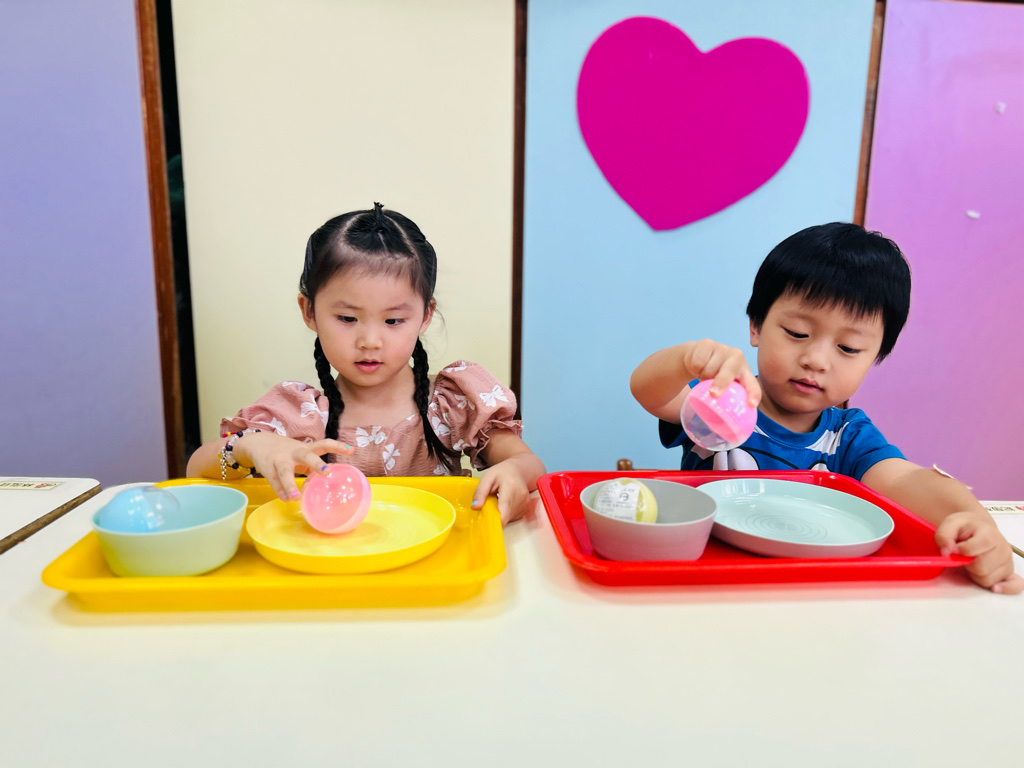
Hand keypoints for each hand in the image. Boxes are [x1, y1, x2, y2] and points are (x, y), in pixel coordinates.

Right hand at [234, 432, 352, 501]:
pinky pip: (274, 481)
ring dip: (290, 484)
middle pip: (306, 456)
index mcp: (305, 449)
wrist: (258, 443)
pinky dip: (280, 491)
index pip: (324, 444)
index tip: (352, 450)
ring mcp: (279, 460)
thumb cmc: (286, 452)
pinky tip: (286, 499)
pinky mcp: (267, 469)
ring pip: (285, 471)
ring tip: (296, 497)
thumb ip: (311, 469)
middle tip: (327, 472)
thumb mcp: (300, 455)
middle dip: (316, 463)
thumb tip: (324, 486)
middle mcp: (294, 453)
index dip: (337, 446)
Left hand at [471, 459, 530, 524]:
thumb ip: (480, 492)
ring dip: (501, 514)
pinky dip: (506, 513)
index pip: (503, 513)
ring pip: (508, 519)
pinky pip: (513, 517)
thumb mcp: (487, 478)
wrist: (518, 470)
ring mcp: (525, 504)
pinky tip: (505, 503)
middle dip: (494, 515)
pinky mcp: (526, 508)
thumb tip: (475, 507)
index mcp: (511, 488)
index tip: (484, 521)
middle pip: (505, 517)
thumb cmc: (501, 473)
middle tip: (490, 504)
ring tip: (499, 501)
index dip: (494, 521)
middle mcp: (521, 498)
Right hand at [681, 340, 760, 405]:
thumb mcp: (722, 387)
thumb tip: (720, 426)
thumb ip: (724, 399)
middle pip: (729, 371)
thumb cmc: (713, 376)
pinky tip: (697, 367)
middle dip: (722, 382)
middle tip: (713, 394)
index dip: (753, 393)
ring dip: (702, 377)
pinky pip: (697, 362)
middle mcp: (736, 358)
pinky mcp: (707, 343)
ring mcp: (722, 348)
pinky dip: (694, 368)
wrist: (697, 356)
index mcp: (744, 372)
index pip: (752, 384)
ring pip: (709, 368)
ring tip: (703, 377)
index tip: (751, 405)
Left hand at [935, 511, 1022, 593]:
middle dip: (968, 564)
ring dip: (976, 574)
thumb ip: (944, 536)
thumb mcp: (950, 524)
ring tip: (974, 562)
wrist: (978, 527)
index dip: (960, 551)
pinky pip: (1014, 585)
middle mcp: (1002, 548)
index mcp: (989, 534)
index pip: (972, 550)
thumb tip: (946, 552)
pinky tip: (995, 587)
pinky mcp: (1010, 572)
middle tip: (966, 556)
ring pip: (988, 579)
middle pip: (981, 568)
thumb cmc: (965, 527)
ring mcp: (1007, 561)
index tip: (956, 548)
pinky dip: (1005, 588)